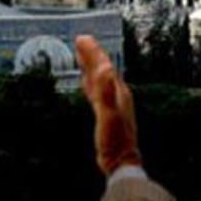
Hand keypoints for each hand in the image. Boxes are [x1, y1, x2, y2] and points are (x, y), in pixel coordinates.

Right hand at [75, 35, 139, 175]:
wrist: (120, 161)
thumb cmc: (115, 140)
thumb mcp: (108, 114)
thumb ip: (106, 92)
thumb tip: (105, 68)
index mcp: (117, 92)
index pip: (104, 66)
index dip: (93, 52)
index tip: (82, 38)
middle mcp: (117, 95)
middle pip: (103, 70)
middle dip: (92, 55)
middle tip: (80, 41)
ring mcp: (112, 104)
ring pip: (99, 79)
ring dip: (90, 67)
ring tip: (82, 56)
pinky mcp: (105, 113)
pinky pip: (96, 91)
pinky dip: (90, 83)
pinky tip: (85, 83)